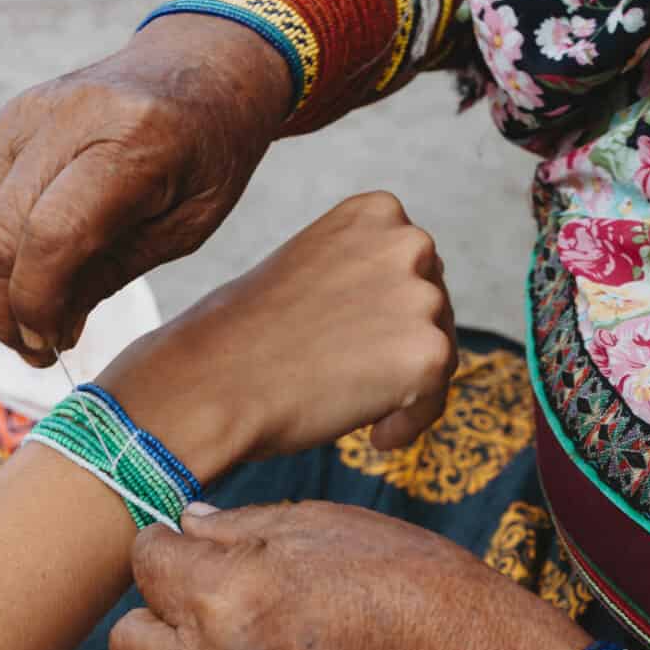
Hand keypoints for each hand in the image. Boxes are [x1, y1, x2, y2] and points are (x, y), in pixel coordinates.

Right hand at [0, 15, 288, 363]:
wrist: (201, 67)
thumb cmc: (209, 153)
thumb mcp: (187, 226)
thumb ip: (113, 274)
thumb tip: (47, 332)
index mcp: (132, 139)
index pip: (51, 234)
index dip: (37, 304)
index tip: (51, 346)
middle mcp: (67, 117)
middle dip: (5, 308)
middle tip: (34, 349)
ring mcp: (24, 112)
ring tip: (20, 318)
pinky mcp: (3, 117)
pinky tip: (2, 269)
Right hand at [97, 192, 457, 484]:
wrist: (212, 382)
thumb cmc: (242, 335)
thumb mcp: (306, 270)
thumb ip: (357, 275)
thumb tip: (395, 311)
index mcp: (374, 213)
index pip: (412, 267)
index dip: (388, 311)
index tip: (356, 340)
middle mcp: (407, 242)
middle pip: (433, 308)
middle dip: (400, 346)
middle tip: (350, 380)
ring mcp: (421, 297)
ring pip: (437, 354)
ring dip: (402, 387)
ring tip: (349, 406)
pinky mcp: (429, 353)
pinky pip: (435, 400)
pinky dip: (408, 424)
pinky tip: (371, 436)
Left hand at [110, 504, 586, 649]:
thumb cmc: (413, 593)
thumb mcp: (327, 526)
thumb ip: (240, 527)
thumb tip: (185, 526)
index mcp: (220, 598)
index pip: (144, 560)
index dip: (171, 549)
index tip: (194, 552)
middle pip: (127, 641)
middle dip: (160, 617)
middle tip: (209, 609)